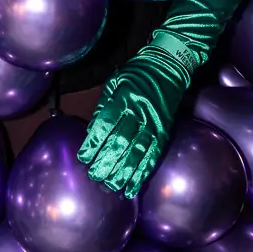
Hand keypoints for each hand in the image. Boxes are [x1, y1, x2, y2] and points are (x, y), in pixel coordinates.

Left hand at [77, 47, 187, 196]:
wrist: (169, 66)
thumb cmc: (137, 73)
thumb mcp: (115, 81)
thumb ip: (103, 105)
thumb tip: (91, 132)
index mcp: (124, 97)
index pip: (106, 123)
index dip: (94, 142)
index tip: (84, 156)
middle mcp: (140, 111)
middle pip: (121, 141)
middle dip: (107, 161)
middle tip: (95, 176)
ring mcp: (154, 122)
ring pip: (138, 151)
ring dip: (125, 171)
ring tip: (112, 185)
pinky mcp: (164, 130)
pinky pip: (154, 154)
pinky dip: (144, 171)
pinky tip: (135, 184)